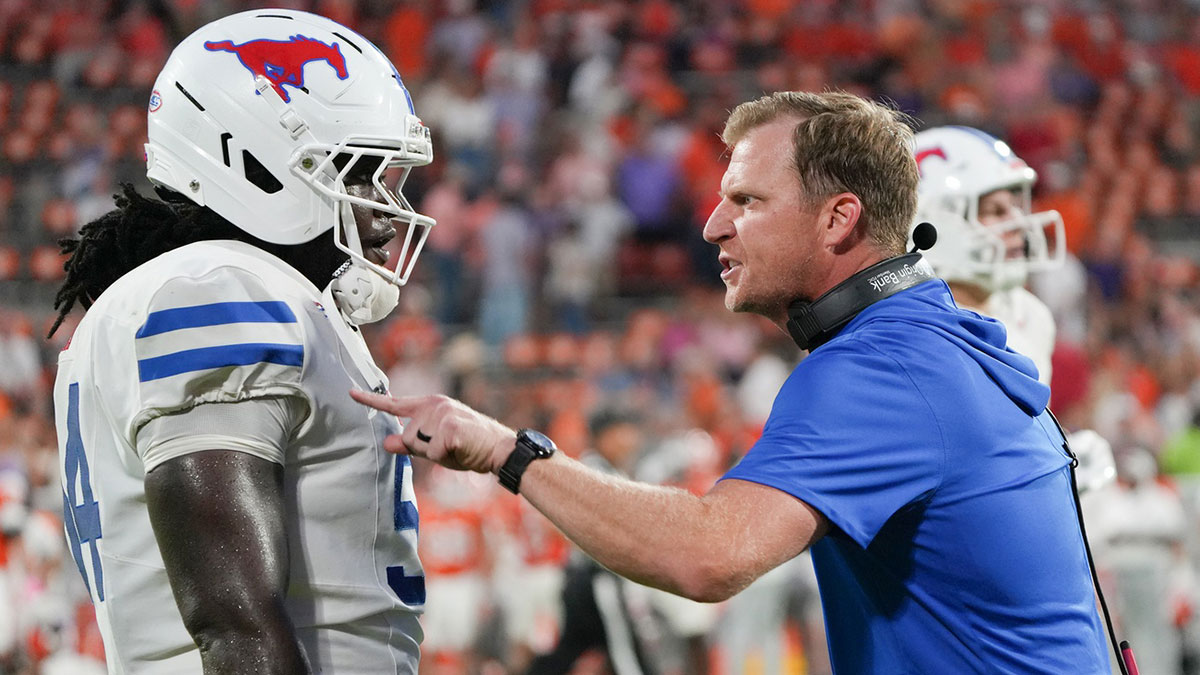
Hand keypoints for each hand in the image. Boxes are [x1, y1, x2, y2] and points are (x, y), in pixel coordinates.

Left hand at [349, 391, 516, 473]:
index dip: (371, 400)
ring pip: (418, 445)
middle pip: (407, 436)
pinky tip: (461, 449)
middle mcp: (434, 405)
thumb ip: (411, 442)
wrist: (498, 448)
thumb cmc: (468, 447)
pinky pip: (434, 453)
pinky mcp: (450, 428)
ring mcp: (442, 414)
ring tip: (456, 448)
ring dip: (435, 453)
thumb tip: (387, 442)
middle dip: (423, 449)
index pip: (395, 404)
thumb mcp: (435, 445)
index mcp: (430, 404)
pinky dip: (446, 458)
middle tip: (449, 447)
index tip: (351, 393)